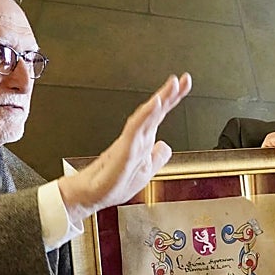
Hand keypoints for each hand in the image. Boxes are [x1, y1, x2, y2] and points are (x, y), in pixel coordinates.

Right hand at [57, 73, 190, 221]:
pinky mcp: (123, 150)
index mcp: (143, 141)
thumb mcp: (145, 172)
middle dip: (170, 95)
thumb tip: (165, 146)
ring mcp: (130, 142)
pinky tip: (154, 105)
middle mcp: (137, 138)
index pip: (160, 115)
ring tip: (170, 86)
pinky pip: (135, 129)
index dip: (173, 99)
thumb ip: (157, 158)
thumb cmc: (112, 184)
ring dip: (159, 101)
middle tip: (183, 79)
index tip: (184, 84)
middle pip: (156, 112)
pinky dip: (145, 116)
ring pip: (147, 117)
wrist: (89, 195)